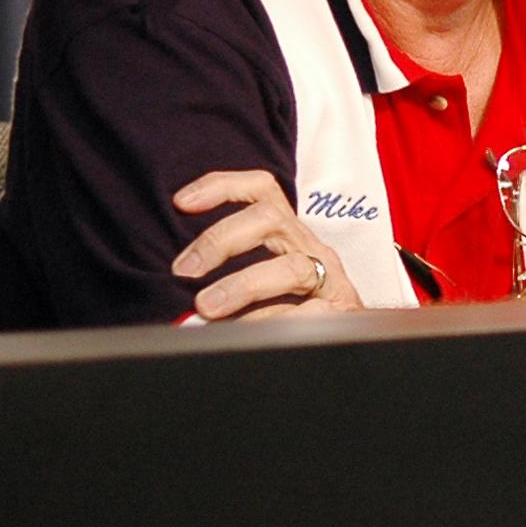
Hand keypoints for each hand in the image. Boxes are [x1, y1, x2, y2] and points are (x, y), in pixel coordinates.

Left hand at [171, 170, 365, 319]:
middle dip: (221, 239)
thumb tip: (172, 281)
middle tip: (184, 270)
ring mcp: (329, 278)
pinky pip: (305, 314)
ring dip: (242, 286)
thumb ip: (226, 270)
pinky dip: (267, 323)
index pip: (263, 190)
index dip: (223, 187)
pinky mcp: (341, 311)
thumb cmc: (298, 309)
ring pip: (291, 268)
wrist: (353, 339)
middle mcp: (310, 247)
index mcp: (288, 235)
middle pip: (271, 218)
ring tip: (206, 307)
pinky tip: (244, 334)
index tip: (182, 202)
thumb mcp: (263, 278)